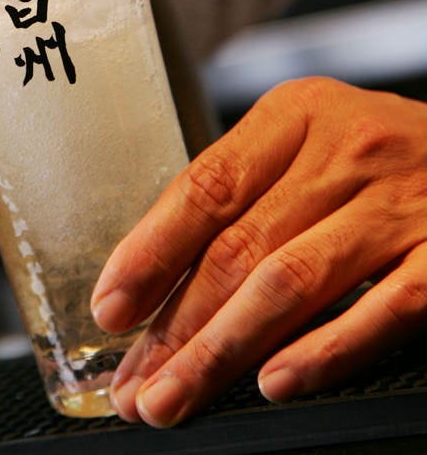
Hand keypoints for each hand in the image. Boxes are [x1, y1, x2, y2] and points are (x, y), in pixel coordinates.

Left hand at [91, 77, 426, 426]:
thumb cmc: (381, 154)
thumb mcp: (312, 139)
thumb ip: (247, 189)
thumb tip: (157, 269)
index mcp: (297, 113)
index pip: (206, 186)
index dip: (151, 251)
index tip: (112, 307)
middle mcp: (346, 150)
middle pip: (239, 245)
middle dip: (176, 323)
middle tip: (135, 382)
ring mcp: (401, 203)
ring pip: (292, 282)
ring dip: (222, 349)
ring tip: (174, 397)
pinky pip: (383, 308)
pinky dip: (325, 350)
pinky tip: (274, 383)